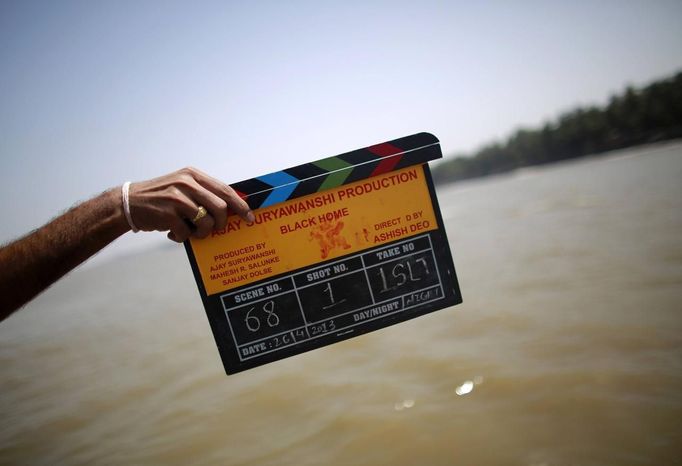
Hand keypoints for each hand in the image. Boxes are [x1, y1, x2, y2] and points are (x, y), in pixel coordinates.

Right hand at [128, 167, 253, 241]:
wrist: (128, 203)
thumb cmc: (161, 198)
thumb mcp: (182, 186)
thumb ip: (203, 193)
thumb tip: (232, 208)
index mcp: (193, 175)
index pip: (225, 190)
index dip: (240, 205)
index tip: (249, 217)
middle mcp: (186, 183)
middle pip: (220, 208)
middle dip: (220, 223)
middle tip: (215, 229)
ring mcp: (176, 198)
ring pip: (206, 222)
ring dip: (201, 233)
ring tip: (191, 231)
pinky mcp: (167, 213)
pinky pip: (187, 232)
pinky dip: (182, 237)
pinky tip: (173, 233)